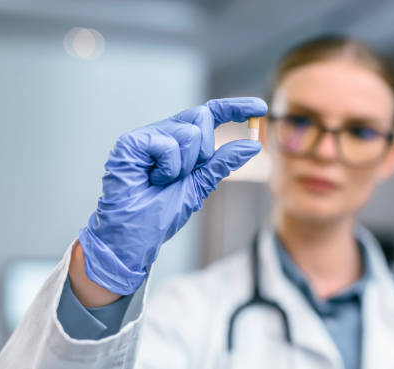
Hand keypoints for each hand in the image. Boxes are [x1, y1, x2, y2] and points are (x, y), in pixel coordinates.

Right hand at [78, 97, 266, 294]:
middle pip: (202, 116)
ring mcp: (147, 136)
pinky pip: (168, 144)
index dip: (236, 108)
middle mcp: (164, 133)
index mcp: (182, 142)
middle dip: (204, 151)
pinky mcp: (131, 142)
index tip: (262, 108)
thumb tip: (253, 145)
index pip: (211, 114)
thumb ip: (223, 163)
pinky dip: (168, 168)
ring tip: (162, 182)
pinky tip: (151, 179)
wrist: (134, 235)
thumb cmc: (161, 213)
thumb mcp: (200, 185)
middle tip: (184, 175)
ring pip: (189, 132)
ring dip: (184, 166)